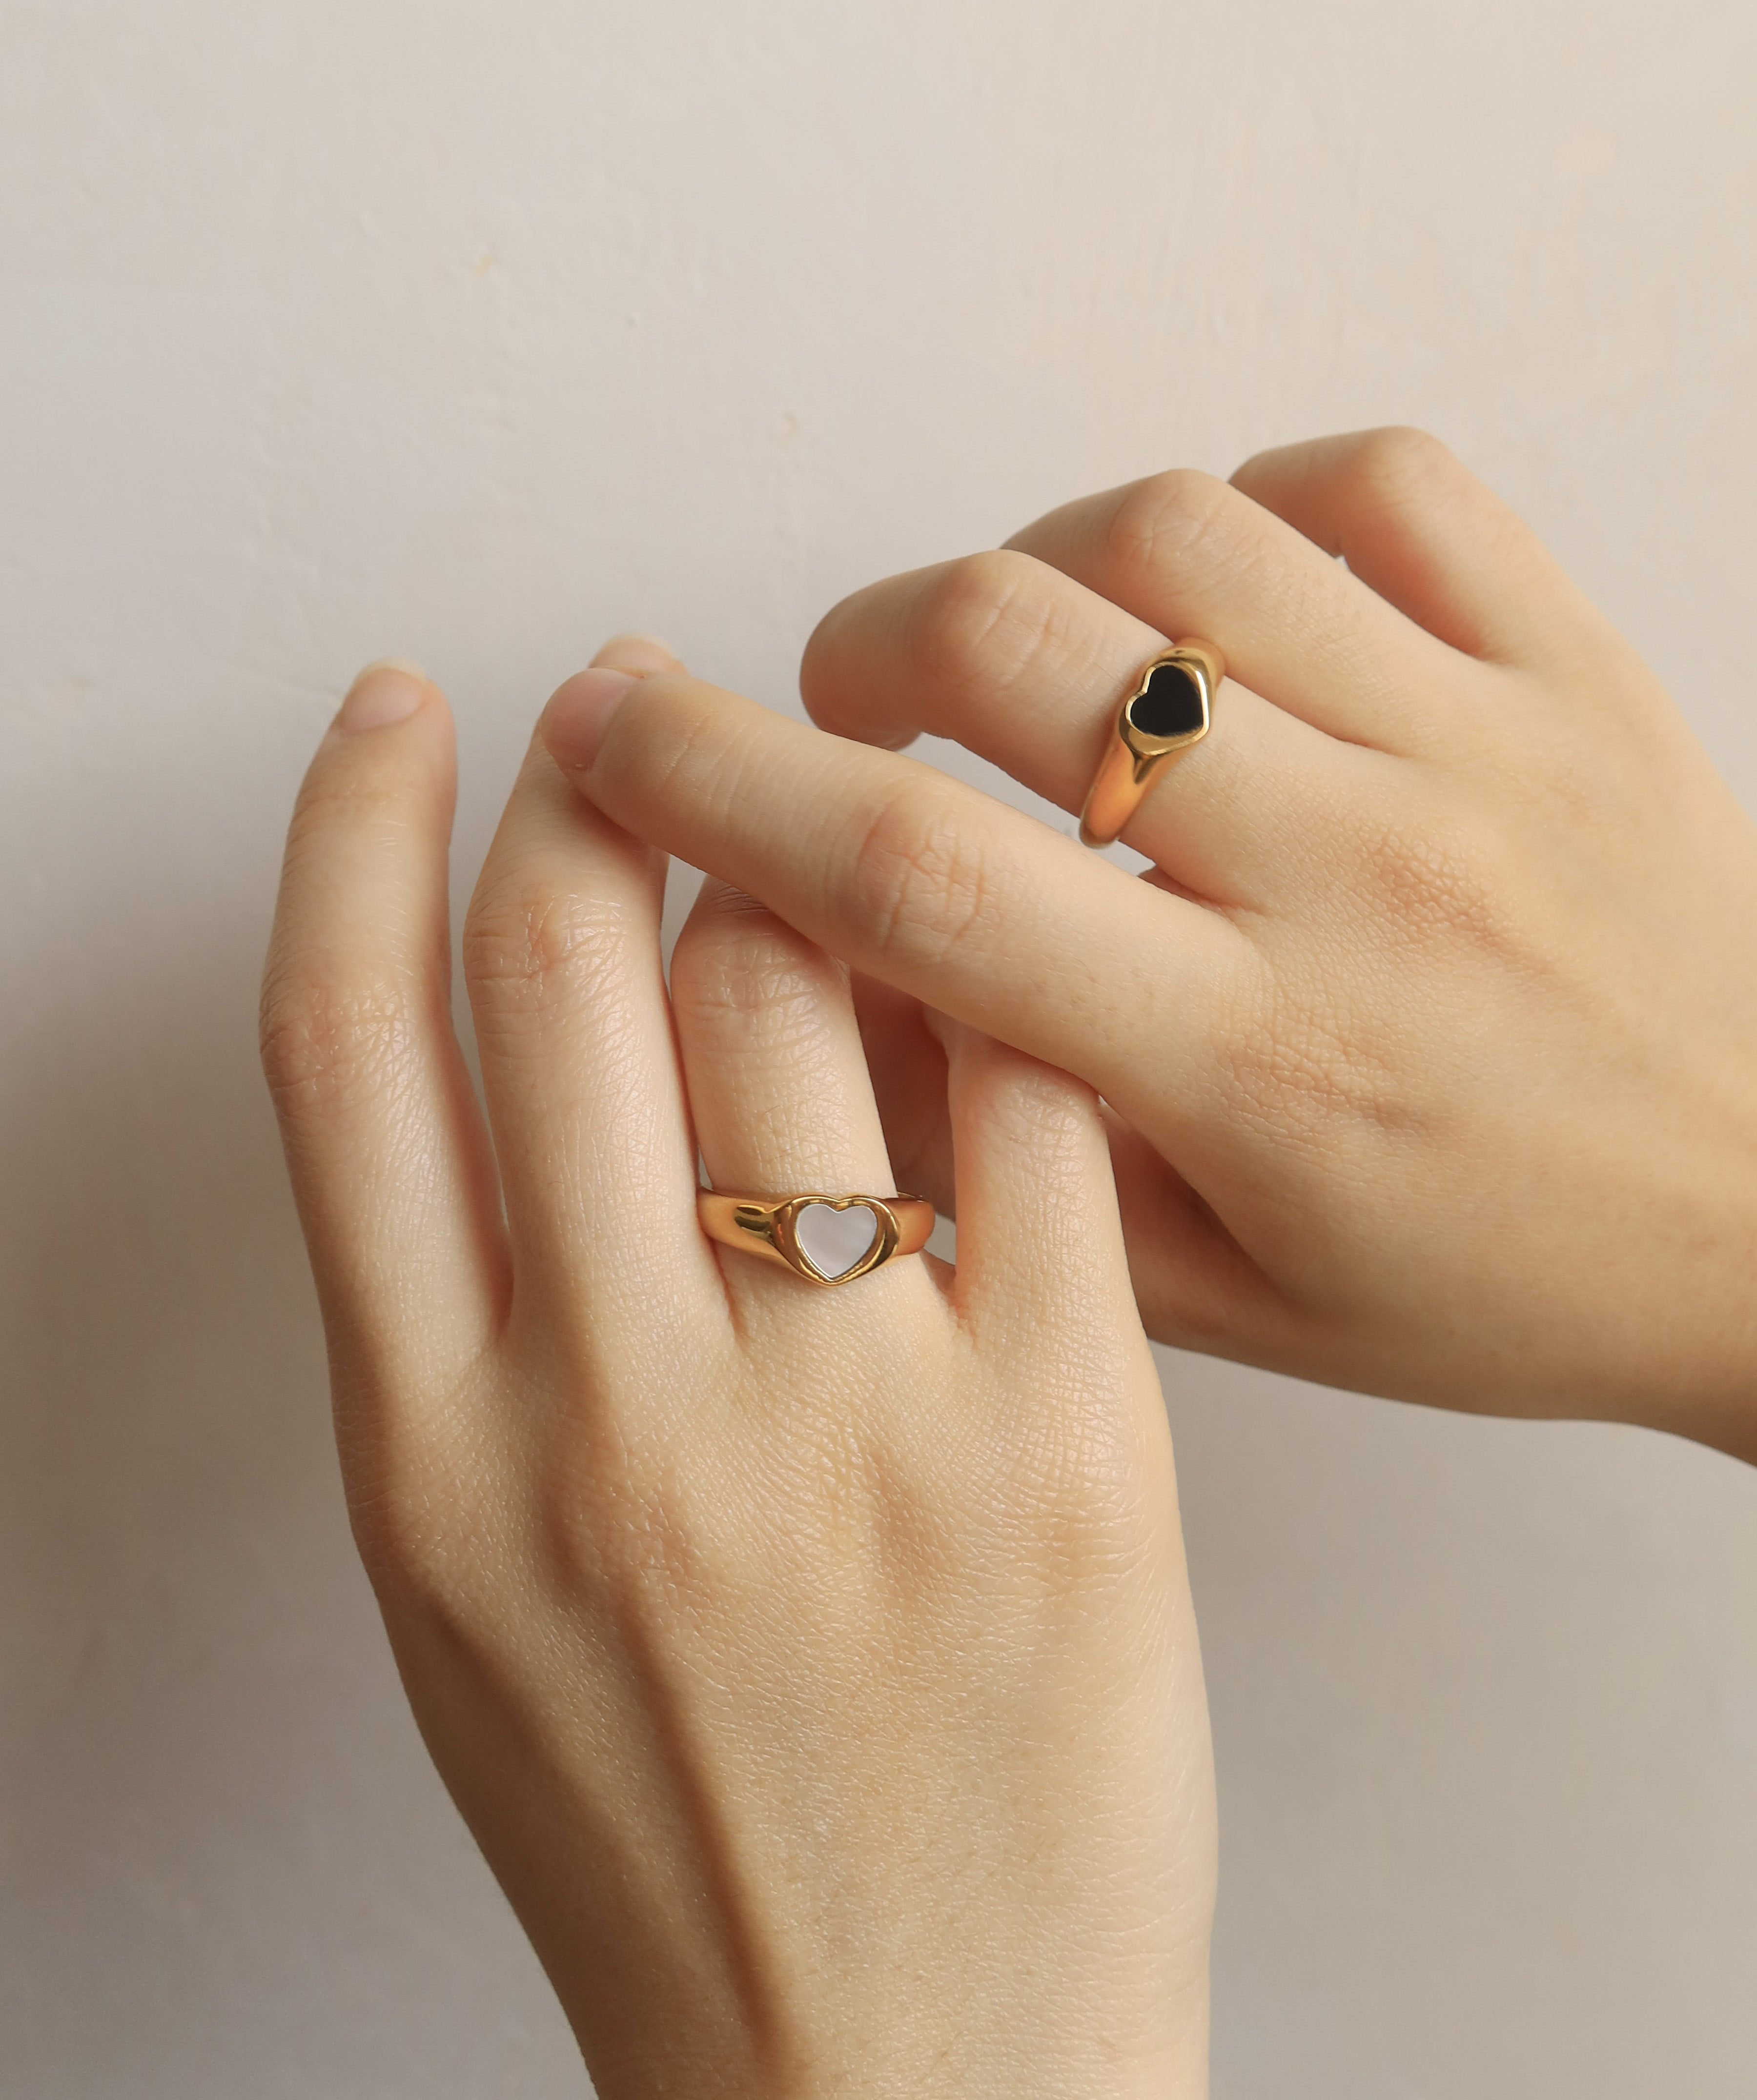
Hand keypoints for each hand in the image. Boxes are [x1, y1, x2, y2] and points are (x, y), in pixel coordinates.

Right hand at [261, 646, 1214, 2099]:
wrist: (899, 2081)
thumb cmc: (669, 1829)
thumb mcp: (471, 1586)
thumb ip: (472, 1321)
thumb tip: (516, 1027)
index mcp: (437, 1451)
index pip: (344, 1042)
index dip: (357, 830)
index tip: (403, 711)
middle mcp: (622, 1414)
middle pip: (568, 960)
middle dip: (605, 776)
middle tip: (647, 716)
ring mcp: (856, 1425)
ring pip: (804, 979)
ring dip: (809, 856)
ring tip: (836, 839)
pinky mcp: (1074, 1441)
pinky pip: (1024, 1107)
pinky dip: (1005, 979)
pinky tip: (1003, 937)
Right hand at [543, 435, 1756, 1463]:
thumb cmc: (1516, 1276)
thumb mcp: (1242, 1301)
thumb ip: (1016, 1165)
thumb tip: (822, 1008)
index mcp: (1259, 1058)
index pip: (919, 877)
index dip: (718, 781)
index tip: (613, 729)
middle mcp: (1360, 878)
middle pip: (1022, 646)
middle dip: (864, 638)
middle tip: (850, 701)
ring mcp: (1481, 744)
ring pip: (1180, 534)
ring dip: (1047, 562)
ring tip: (1039, 654)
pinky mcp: (1574, 660)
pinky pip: (1383, 478)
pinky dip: (1258, 497)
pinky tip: (1219, 598)